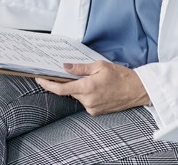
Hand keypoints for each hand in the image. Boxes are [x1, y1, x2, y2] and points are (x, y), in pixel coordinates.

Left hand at [36, 61, 150, 115]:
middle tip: (75, 73)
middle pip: (69, 91)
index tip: (40, 79)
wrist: (137, 90)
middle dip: (69, 82)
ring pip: (78, 96)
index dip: (48, 84)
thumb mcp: (100, 66)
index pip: (61, 89)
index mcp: (87, 87)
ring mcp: (91, 108)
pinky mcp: (96, 112)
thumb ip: (80, 67)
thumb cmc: (121, 76)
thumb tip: (65, 66)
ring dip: (80, 88)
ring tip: (95, 81)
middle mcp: (88, 100)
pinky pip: (85, 102)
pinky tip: (99, 89)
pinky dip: (87, 94)